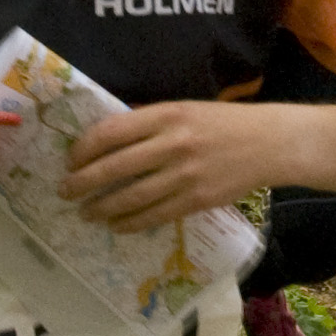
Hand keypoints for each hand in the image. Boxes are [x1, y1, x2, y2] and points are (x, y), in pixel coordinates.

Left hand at [59, 99, 280, 231]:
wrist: (270, 143)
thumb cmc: (223, 123)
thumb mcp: (184, 109)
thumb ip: (148, 123)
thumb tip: (106, 140)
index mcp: (166, 115)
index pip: (111, 133)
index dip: (84, 149)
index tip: (70, 160)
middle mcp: (173, 143)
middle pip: (114, 167)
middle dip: (83, 183)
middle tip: (65, 192)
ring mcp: (186, 174)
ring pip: (131, 196)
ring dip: (102, 208)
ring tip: (86, 214)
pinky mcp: (197, 199)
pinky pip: (155, 215)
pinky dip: (131, 222)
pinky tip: (116, 225)